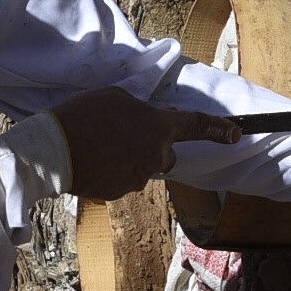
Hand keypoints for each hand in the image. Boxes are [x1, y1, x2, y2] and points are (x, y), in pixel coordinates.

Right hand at [50, 87, 239, 200]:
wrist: (54, 151)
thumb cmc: (84, 115)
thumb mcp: (115, 96)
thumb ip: (140, 109)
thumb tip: (145, 120)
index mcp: (159, 127)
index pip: (195, 125)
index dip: (217, 128)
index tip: (236, 133)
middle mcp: (156, 156)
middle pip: (165, 154)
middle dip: (151, 146)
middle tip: (122, 134)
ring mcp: (138, 178)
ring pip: (141, 167)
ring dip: (128, 158)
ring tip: (98, 145)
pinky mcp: (119, 193)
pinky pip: (122, 180)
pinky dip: (111, 171)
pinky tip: (92, 160)